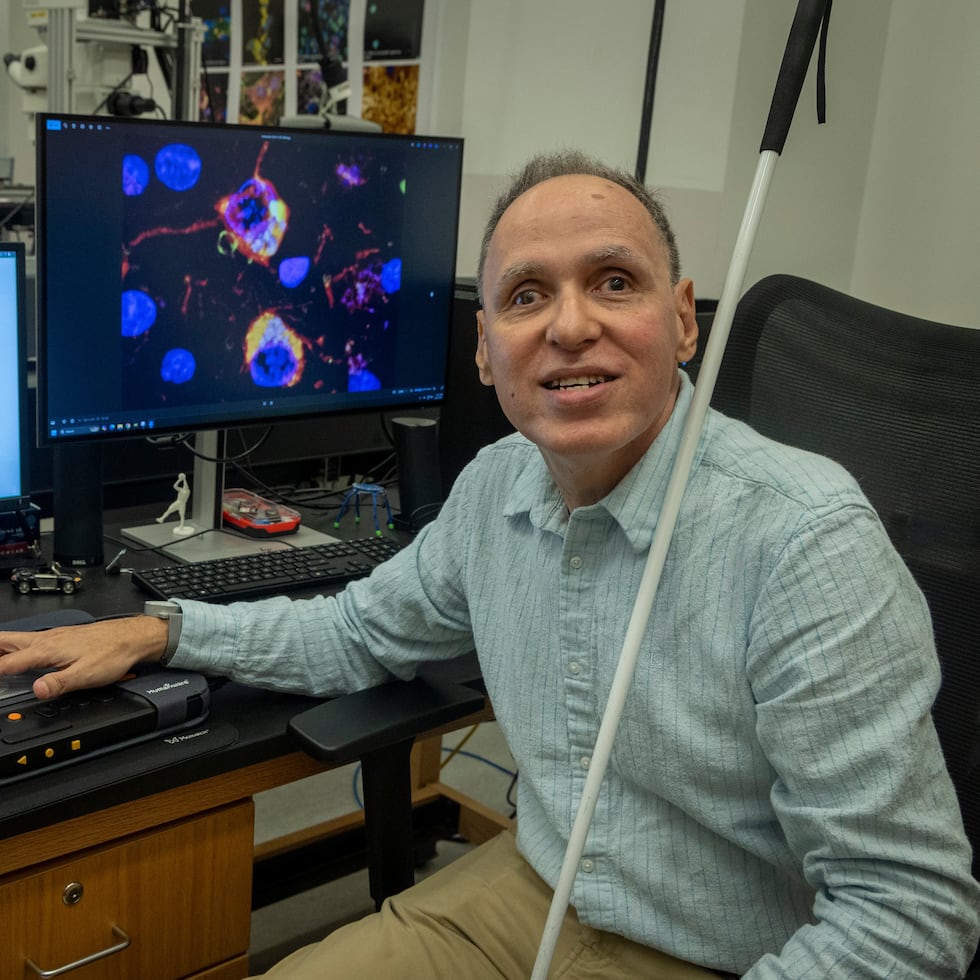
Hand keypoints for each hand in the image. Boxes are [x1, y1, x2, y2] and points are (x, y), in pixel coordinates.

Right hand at [0, 617, 167, 699]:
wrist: (132, 637)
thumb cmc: (113, 653)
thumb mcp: (86, 674)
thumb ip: (59, 683)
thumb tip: (36, 690)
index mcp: (47, 649)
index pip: (8, 663)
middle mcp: (46, 640)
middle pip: (5, 641)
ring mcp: (53, 637)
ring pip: (16, 639)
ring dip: (0, 648)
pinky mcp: (61, 637)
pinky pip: (29, 640)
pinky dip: (14, 646)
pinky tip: (16, 653)